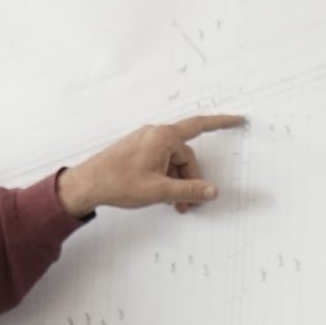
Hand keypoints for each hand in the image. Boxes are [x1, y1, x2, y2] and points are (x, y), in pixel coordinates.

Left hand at [57, 114, 246, 216]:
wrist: (87, 184)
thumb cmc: (119, 183)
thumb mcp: (159, 191)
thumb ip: (189, 190)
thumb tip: (212, 190)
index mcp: (163, 137)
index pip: (199, 126)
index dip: (221, 124)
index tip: (237, 120)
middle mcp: (155, 135)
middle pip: (185, 156)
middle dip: (189, 179)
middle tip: (186, 204)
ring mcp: (145, 142)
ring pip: (172, 162)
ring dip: (176, 182)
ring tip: (172, 204)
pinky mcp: (137, 152)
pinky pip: (160, 162)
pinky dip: (164, 178)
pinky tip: (160, 195)